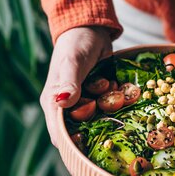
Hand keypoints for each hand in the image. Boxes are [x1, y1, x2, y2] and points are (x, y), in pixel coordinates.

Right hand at [40, 26, 112, 145]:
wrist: (91, 30)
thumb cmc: (75, 44)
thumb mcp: (73, 62)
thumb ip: (69, 82)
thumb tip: (62, 101)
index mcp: (53, 103)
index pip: (59, 134)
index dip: (74, 144)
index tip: (92, 145)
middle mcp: (67, 107)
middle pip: (82, 132)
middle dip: (98, 127)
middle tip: (110, 110)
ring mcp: (84, 103)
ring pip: (99, 121)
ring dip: (111, 112)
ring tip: (114, 91)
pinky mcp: (99, 97)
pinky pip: (110, 108)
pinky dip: (118, 102)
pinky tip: (121, 89)